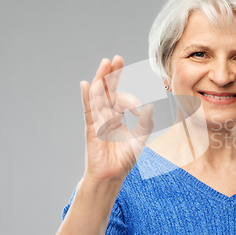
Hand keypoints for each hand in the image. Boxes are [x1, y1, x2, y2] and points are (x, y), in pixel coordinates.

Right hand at [80, 55, 153, 183]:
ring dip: (101, 79)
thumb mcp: (140, 139)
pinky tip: (85, 85)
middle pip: (107, 90)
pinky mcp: (91, 127)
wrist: (112, 175)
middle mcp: (106, 115)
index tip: (139, 106)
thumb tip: (150, 106)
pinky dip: (87, 97)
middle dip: (112, 74)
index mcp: (116, 116)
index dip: (130, 97)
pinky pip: (89, 110)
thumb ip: (145, 123)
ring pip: (98, 95)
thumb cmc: (124, 159)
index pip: (121, 98)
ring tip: (105, 63)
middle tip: (116, 59)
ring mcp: (97, 119)